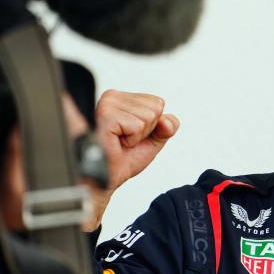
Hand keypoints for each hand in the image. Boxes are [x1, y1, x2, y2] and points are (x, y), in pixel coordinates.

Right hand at [84, 89, 178, 230]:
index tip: (133, 135)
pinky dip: (132, 140)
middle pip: (155, 108)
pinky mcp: (106, 116)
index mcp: (121, 98)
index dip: (152, 125)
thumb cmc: (125, 157)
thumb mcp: (154, 138)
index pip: (158, 103)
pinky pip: (138, 125)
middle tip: (126, 141)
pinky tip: (116, 143)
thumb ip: (168, 126)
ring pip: (148, 116)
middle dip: (146, 131)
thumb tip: (168, 121)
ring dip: (137, 136)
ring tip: (120, 142)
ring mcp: (107, 105)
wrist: (109, 177)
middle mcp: (112, 97)